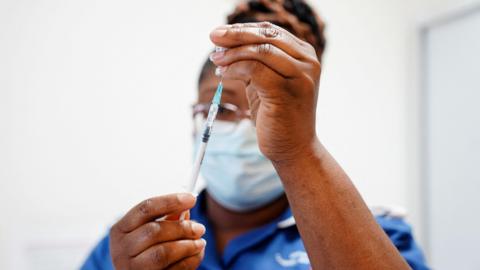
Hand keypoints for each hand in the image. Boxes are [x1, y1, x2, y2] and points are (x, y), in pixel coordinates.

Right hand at [109, 193, 205, 268]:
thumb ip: (166, 219)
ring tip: (200, 242)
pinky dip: (189, 261)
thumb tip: (185, 208)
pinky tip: (196, 255)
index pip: (146, 208)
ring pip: (163, 253)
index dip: (171, 201)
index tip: (191, 198)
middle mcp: (122, 249)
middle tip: (199, 228)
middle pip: (155, 231)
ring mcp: (131, 268)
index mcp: (121, 229)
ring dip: (187, 246)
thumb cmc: (141, 251)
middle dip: (182, 228)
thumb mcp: (146, 232)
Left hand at [209, 22, 320, 162]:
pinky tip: (223, 73)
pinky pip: (254, 70)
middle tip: (213, 37)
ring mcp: (300, 76)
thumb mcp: (267, 82)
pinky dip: (234, 69)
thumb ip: (255, 63)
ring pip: (260, 51)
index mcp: (305, 56)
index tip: (221, 33)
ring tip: (216, 60)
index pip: (271, 31)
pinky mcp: (286, 91)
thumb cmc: (279, 116)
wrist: (294, 149)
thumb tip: (225, 43)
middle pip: (266, 36)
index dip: (243, 28)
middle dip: (235, 35)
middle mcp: (308, 62)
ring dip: (232, 53)